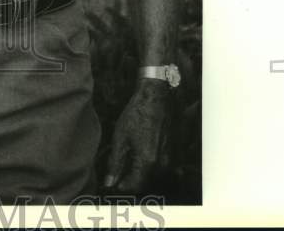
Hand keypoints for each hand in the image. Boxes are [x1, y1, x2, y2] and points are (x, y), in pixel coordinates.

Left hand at [103, 79, 170, 193]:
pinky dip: (150, 165)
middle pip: (144, 183)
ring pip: (152, 176)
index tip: (112, 181)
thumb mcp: (120, 138)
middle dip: (130, 179)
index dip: (120, 185)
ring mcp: (171, 160)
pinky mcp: (174, 154)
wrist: (157, 98)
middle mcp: (162, 165)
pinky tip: (140, 152)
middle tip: (118, 170)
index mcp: (147, 162)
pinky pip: (161, 167)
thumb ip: (115, 164)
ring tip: (128, 158)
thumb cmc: (138, 114)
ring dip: (140, 173)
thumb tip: (109, 183)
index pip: (133, 187)